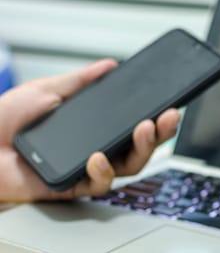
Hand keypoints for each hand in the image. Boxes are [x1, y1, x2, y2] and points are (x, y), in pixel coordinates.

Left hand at [0, 59, 179, 201]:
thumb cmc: (5, 118)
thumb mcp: (48, 90)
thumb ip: (81, 81)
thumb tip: (110, 66)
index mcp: (94, 128)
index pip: (133, 125)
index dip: (155, 118)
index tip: (170, 106)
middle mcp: (97, 148)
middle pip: (140, 147)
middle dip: (160, 133)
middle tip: (168, 117)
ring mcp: (87, 169)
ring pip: (129, 167)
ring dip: (142, 149)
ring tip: (144, 129)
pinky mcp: (73, 186)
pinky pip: (99, 184)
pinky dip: (103, 171)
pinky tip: (99, 157)